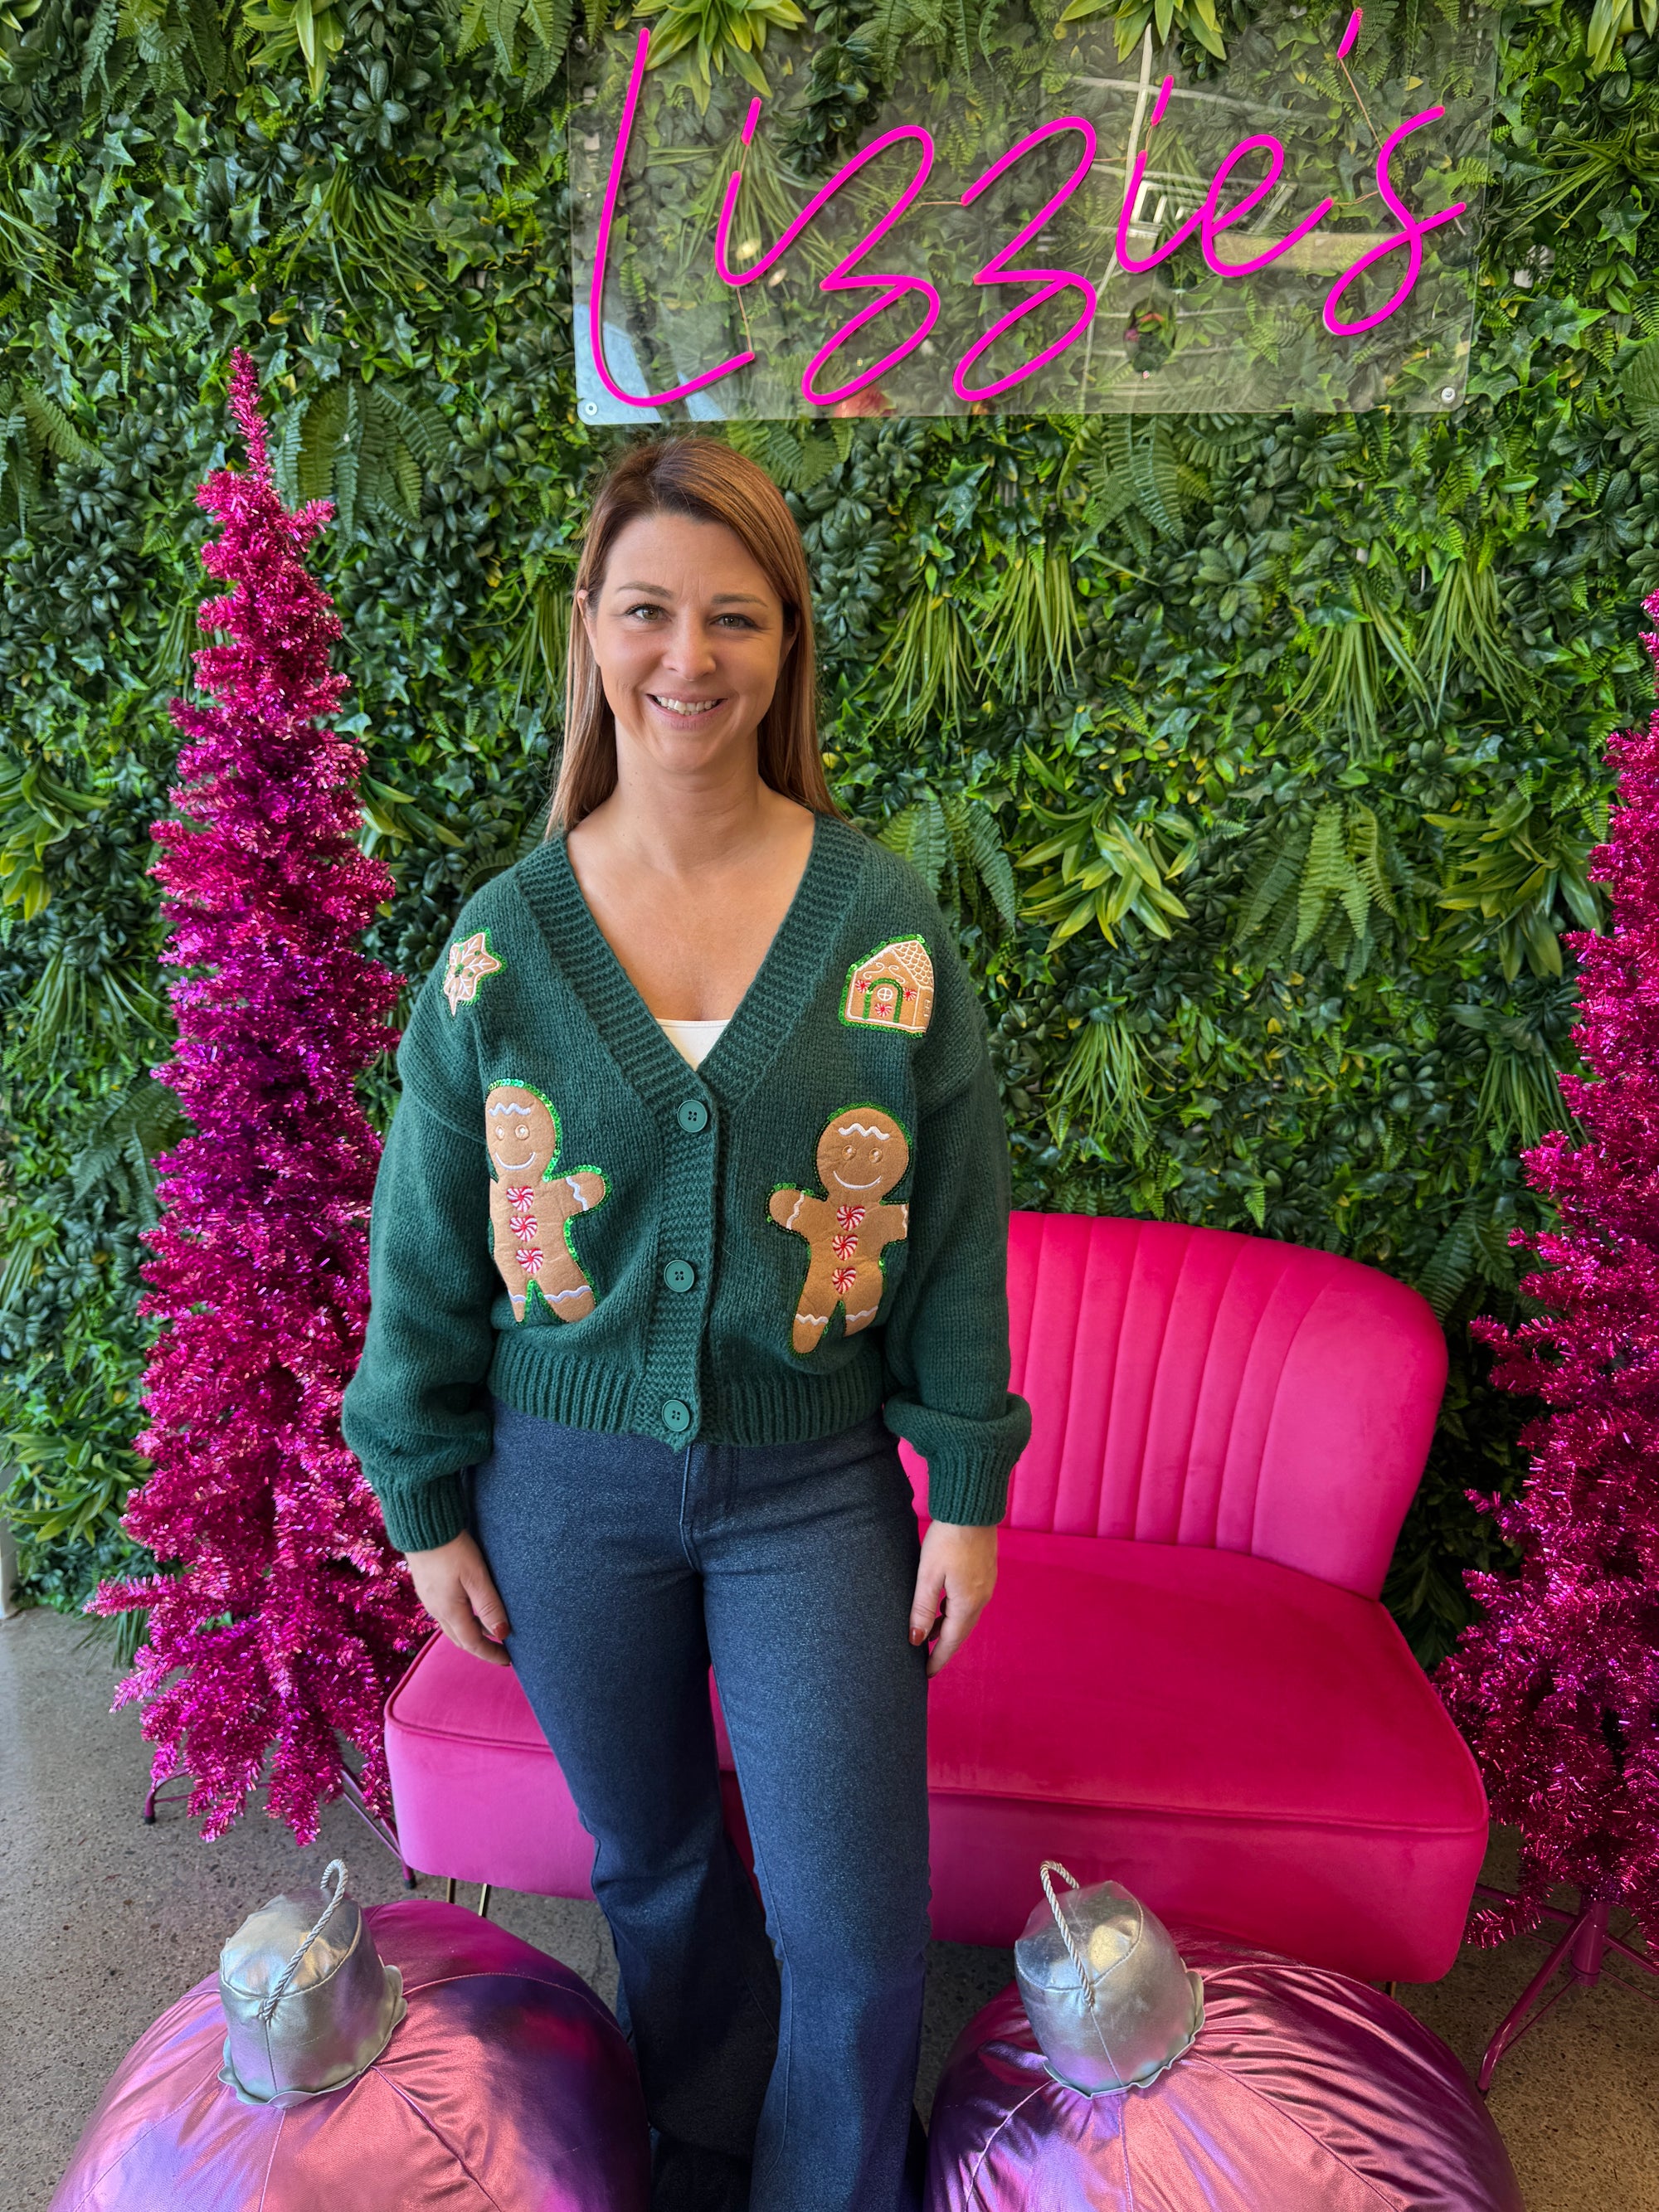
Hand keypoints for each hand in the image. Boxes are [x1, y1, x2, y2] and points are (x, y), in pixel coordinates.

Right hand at [405, 1531, 512, 1666]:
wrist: (421, 1526)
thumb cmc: (452, 1549)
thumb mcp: (476, 1577)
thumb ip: (489, 1606)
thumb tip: (502, 1634)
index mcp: (449, 1610)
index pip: (472, 1643)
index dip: (491, 1654)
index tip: (508, 1661)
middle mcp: (436, 1609)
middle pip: (460, 1638)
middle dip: (480, 1647)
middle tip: (500, 1651)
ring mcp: (429, 1598)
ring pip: (452, 1626)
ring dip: (470, 1633)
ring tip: (490, 1631)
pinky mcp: (427, 1586)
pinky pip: (445, 1613)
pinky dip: (461, 1619)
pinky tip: (471, 1610)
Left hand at [909, 1520, 996, 1677]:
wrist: (972, 1507)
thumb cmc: (948, 1538)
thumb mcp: (928, 1575)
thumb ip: (922, 1608)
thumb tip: (916, 1639)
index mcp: (967, 1602)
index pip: (951, 1641)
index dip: (938, 1659)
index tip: (925, 1674)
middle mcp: (981, 1597)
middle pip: (961, 1631)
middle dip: (944, 1646)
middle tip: (926, 1659)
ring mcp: (986, 1584)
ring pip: (965, 1615)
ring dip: (948, 1627)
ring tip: (928, 1634)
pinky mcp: (985, 1571)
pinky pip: (969, 1601)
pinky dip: (955, 1610)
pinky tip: (942, 1606)